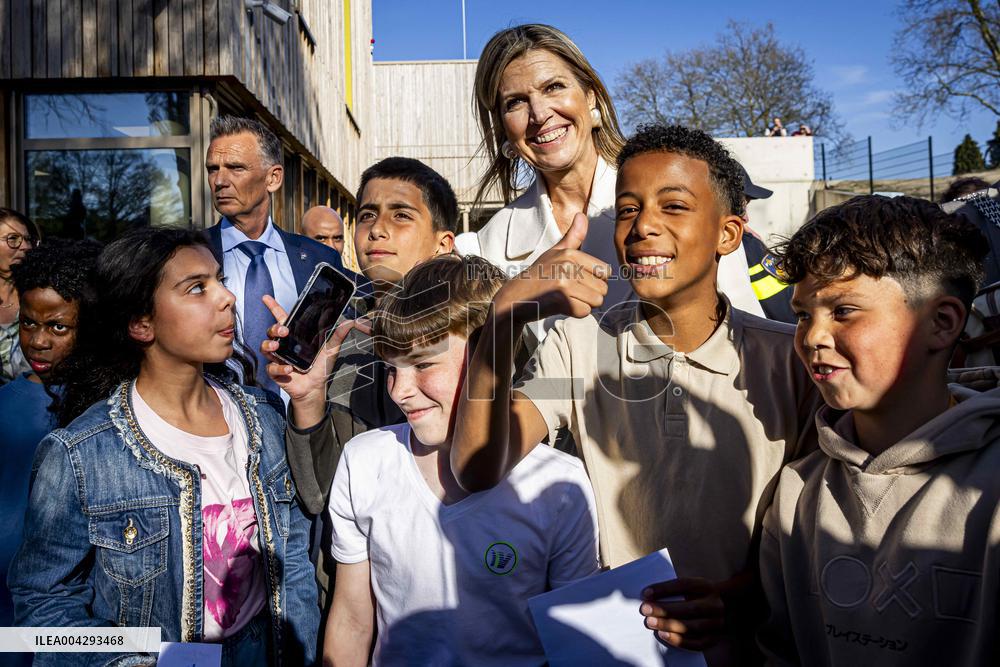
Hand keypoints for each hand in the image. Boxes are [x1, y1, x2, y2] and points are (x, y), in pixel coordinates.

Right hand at [259, 295, 370, 424]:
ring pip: (266, 346)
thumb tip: (349, 322)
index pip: (281, 318)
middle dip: (275, 328)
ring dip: (270, 345)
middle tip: (284, 331)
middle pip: (272, 331)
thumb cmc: (320, 368)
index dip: (273, 307)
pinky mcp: (276, 371)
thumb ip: (337, 336)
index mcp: (295, 336)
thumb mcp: (331, 350)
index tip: (266, 297)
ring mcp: (278, 357)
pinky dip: (279, 367)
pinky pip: (271, 366)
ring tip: (278, 347)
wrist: (315, 388)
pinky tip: (289, 369)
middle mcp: (284, 345)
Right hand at [492, 212, 610, 323]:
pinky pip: (584, 312)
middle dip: (589, 295)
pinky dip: (575, 313)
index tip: (577, 281)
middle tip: (569, 292)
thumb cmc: (537, 276)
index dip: (594, 281)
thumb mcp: (554, 253)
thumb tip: (581, 215)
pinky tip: (560, 306)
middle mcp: (569, 264)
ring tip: (565, 299)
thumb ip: (573, 237)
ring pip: (596, 301)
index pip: (605, 271)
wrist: (514, 298)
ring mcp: (565, 281)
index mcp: (571, 253)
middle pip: (603, 288)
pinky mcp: (562, 299)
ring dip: (583, 304)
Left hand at [639, 578, 725, 651]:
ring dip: (669, 625)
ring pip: (692, 626)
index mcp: (707, 587)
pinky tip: (663, 635)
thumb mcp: (691, 587)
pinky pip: (697, 644)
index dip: (664, 589)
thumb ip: (674, 589)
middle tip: (645, 609)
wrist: (721, 610)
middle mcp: (715, 605)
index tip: (645, 593)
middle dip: (665, 609)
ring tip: (651, 622)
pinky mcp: (714, 639)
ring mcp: (717, 623)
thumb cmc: (696, 596)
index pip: (685, 585)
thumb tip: (647, 595)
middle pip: (689, 608)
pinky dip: (679, 641)